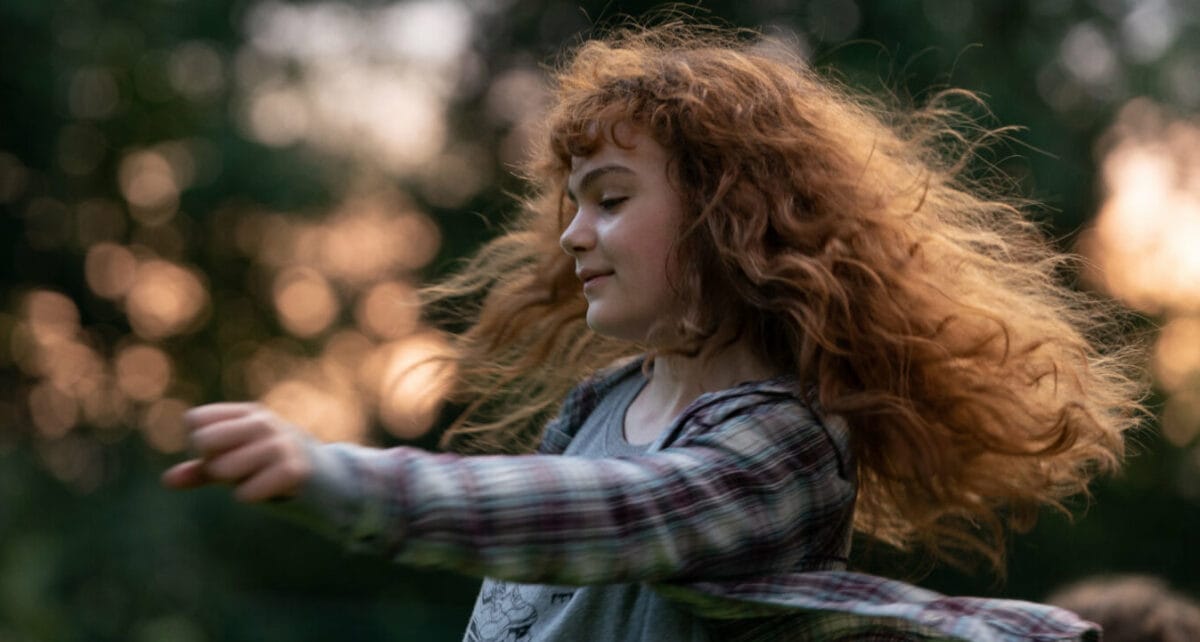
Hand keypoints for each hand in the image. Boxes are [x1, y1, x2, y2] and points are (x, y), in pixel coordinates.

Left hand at [161, 402, 313, 502]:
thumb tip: (167, 481)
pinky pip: (246, 492)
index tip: (222, 453)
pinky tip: (261, 491)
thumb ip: (202, 469)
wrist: (329, 478)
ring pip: (223, 468)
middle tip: (234, 469)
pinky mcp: (294, 470)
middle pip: (204, 440)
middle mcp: (264, 422)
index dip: (199, 444)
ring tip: (251, 479)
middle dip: (211, 462)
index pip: (196, 421)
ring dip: (230, 481)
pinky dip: (247, 496)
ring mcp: (281, 444)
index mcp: (248, 413)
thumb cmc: (274, 467)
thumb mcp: (237, 463)